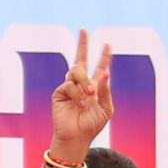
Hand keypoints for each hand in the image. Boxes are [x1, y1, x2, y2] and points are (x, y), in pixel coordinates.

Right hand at [49, 30, 112, 157]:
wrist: (76, 137)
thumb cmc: (91, 126)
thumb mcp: (106, 109)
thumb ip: (106, 91)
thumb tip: (106, 73)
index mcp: (94, 87)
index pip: (99, 68)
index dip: (104, 56)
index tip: (108, 44)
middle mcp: (81, 84)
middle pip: (80, 59)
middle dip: (82, 44)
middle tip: (83, 29)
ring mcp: (69, 87)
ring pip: (75, 70)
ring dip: (83, 81)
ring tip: (88, 95)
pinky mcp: (59, 93)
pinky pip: (68, 85)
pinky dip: (75, 94)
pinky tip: (78, 105)